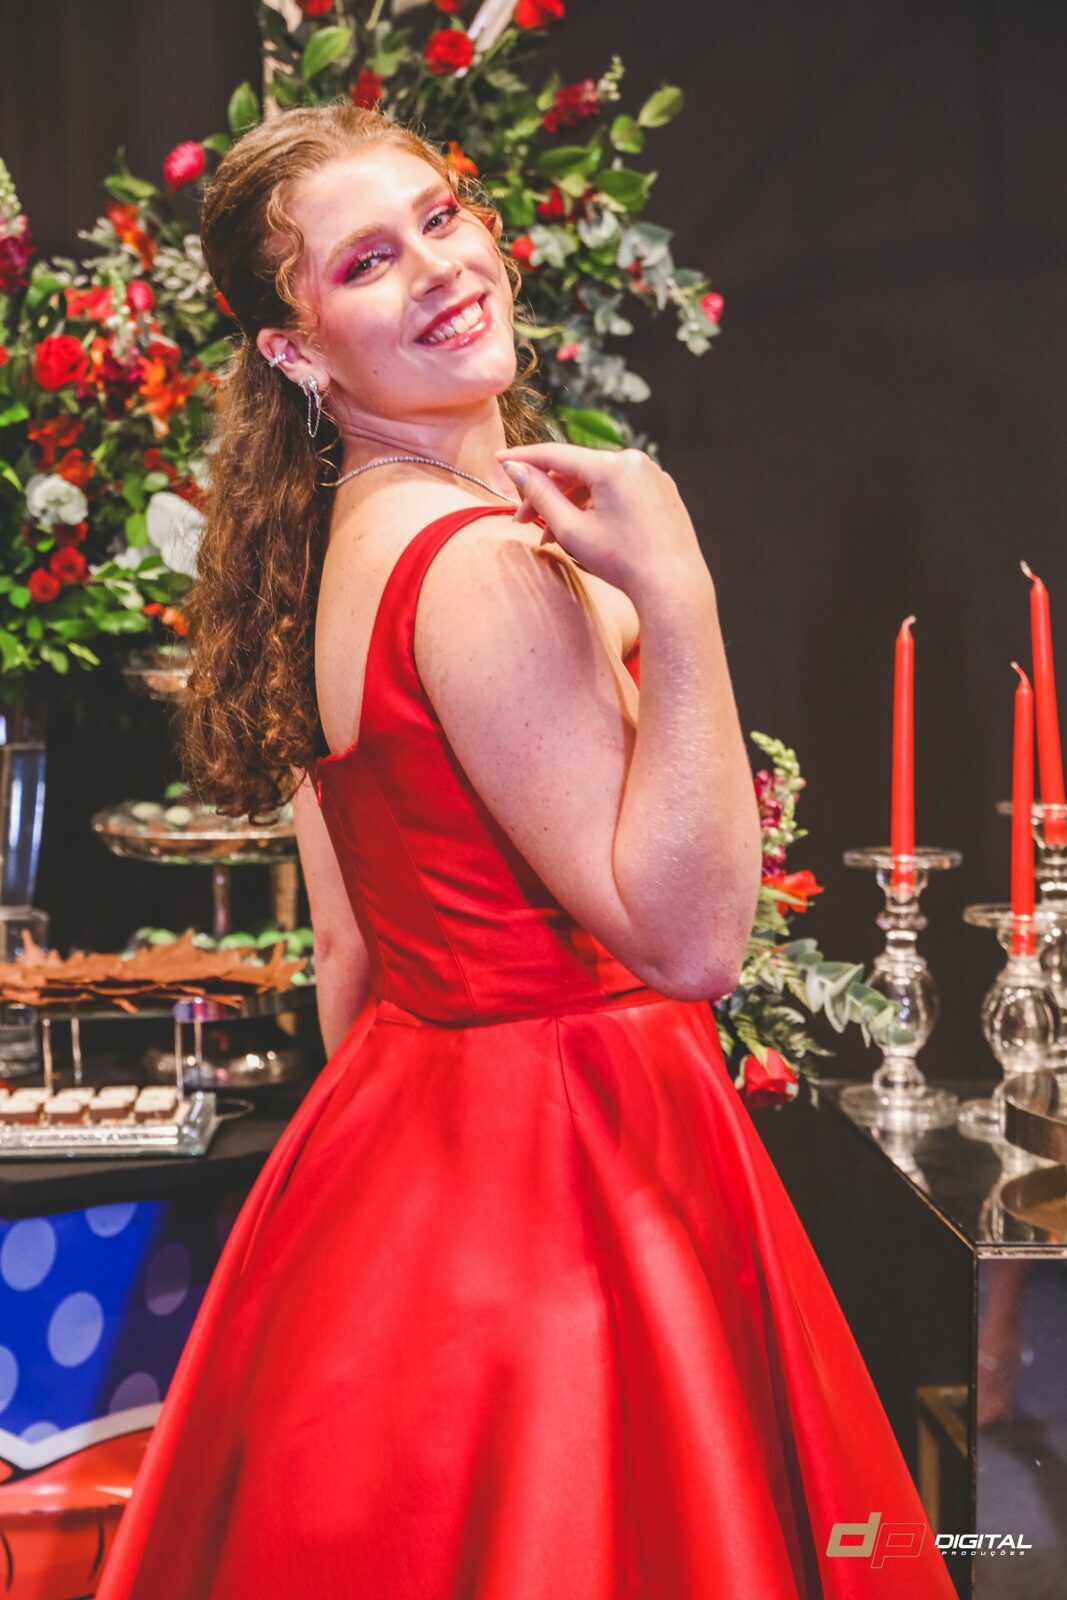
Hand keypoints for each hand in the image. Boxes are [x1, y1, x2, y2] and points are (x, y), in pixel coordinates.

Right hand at [495, 441, 707, 603]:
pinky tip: (585, 531)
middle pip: (576, 471)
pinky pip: (619, 490)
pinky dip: (597, 506)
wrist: (673, 587)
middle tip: (523, 520)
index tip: (499, 458)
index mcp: (611, 466)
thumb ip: (540, 495)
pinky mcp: (661, 490)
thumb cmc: (623, 563)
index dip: (522, 458)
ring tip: (552, 537)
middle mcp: (634, 461)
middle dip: (547, 495)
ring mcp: (651, 474)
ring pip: (597, 482)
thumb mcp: (571, 530)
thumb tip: (515, 468)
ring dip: (571, 505)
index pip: (554, 454)